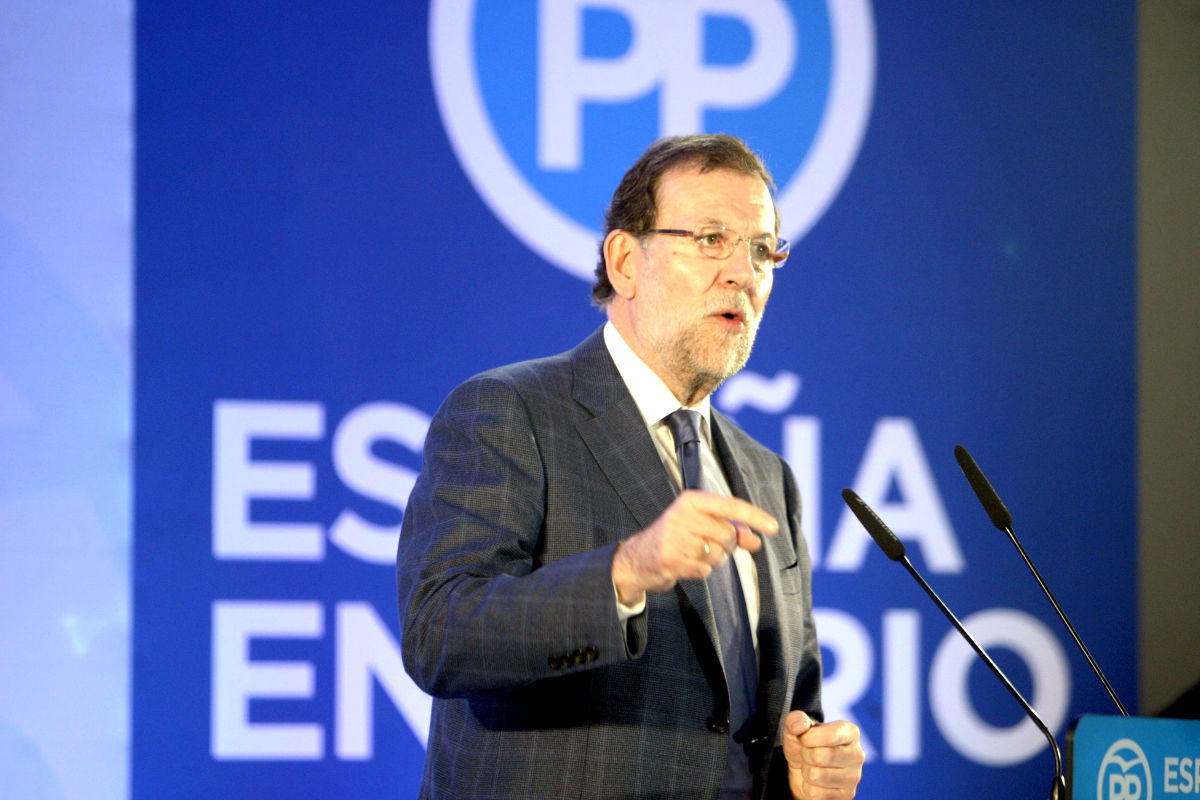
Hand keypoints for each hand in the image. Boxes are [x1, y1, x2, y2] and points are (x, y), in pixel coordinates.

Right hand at [611, 490, 776, 604]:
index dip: (754, 517)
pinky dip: (700, 571)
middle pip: (727, 534)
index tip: (773, 527)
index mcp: (691, 500)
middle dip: (725, 546)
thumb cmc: (675, 539)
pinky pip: (705, 570)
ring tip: (692, 555)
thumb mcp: (701, 526)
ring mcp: (675, 537)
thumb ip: (730, 530)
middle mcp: (682, 515)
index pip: (730, 506)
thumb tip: (756, 540)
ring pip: (718, 554)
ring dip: (712, 560)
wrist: (636, 559)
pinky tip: (684, 565)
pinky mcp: (671, 559)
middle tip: (707, 546)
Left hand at [784, 711, 863, 799]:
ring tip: (812, 767)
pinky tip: (816, 782)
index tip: (804, 739)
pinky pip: (815, 793)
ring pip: (815, 776)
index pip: (830, 735)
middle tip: (808, 754)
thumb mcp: (796, 728)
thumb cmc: (804, 745)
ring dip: (806, 771)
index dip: (808, 738)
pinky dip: (808, 787)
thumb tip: (799, 725)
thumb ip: (795, 720)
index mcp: (850, 732)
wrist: (803, 770)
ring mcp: (854, 778)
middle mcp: (857, 754)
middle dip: (805, 755)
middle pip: (819, 756)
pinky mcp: (846, 796)